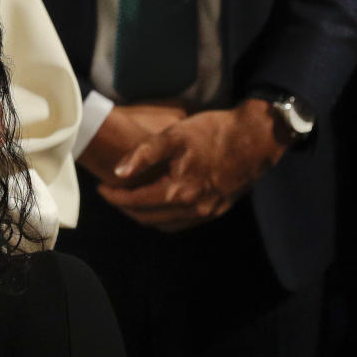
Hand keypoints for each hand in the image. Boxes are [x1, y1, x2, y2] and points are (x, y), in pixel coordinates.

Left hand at [98, 99, 286, 231]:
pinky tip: (158, 203)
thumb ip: (143, 154)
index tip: (101, 188)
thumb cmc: (213, 132)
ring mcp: (207, 212)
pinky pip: (182, 223)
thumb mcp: (173, 135)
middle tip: (112, 194)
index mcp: (179, 191)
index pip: (135, 203)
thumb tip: (117, 172)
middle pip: (148, 218)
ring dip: (144, 215)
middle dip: (125, 208)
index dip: (114, 197)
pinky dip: (164, 217)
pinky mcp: (218, 210)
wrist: (255, 137)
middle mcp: (193, 209)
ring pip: (164, 224)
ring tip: (130, 198)